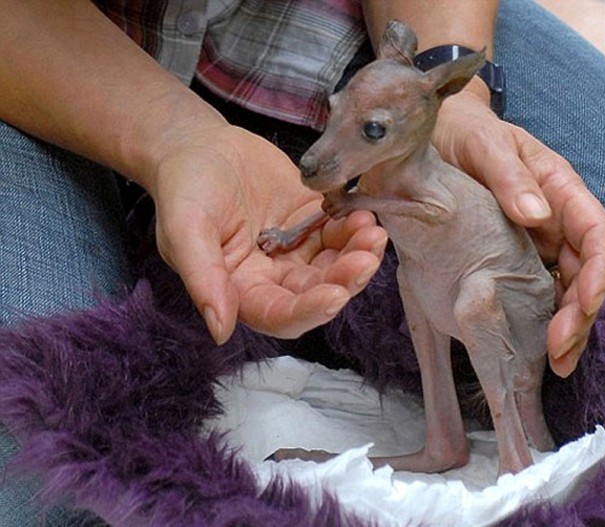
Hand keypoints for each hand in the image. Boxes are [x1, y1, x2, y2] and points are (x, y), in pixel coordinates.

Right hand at [148, 123, 387, 343]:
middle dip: (345, 279)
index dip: (309, 310)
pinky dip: (355, 229)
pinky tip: (363, 215)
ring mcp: (296, 249)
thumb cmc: (184, 187)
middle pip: (317, 292)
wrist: (200, 145)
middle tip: (366, 257)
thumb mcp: (184, 230)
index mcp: (241, 288)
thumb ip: (203, 278)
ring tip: (372, 232)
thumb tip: (220, 331)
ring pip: (335, 265)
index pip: (280, 314)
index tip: (335, 294)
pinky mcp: (313, 222)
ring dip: (359, 255)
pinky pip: (340, 233)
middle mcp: (273, 276)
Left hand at [433, 80, 604, 376]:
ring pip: (562, 288)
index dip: (598, 273)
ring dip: (563, 326)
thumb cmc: (466, 133)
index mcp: (560, 190)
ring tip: (553, 363)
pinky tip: (528, 344)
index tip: (583, 306)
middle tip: (560, 354)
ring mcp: (535, 241)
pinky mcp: (510, 256)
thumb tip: (537, 214)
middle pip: (584, 273)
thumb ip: (510, 176)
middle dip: (579, 315)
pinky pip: (532, 290)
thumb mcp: (486, 145)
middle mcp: (555, 220)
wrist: (435, 138)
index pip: (596, 234)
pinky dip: (536, 319)